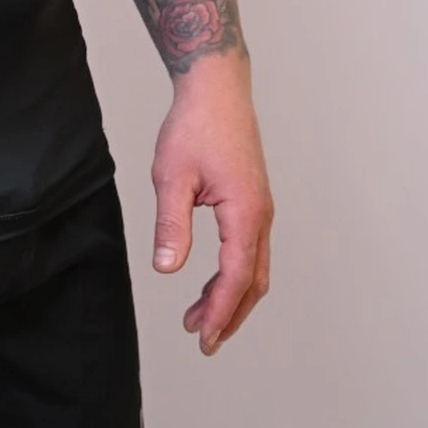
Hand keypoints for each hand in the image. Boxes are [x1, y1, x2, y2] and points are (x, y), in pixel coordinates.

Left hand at [150, 53, 273, 355]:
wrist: (216, 87)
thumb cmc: (195, 124)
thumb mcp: (172, 175)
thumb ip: (171, 224)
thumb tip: (166, 268)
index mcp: (246, 213)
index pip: (236, 277)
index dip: (220, 312)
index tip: (204, 337)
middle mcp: (261, 214)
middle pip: (253, 281)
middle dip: (230, 314)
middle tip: (204, 339)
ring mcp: (260, 207)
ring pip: (255, 268)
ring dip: (231, 296)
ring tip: (201, 316)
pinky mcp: (253, 199)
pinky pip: (250, 249)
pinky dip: (235, 274)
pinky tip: (212, 279)